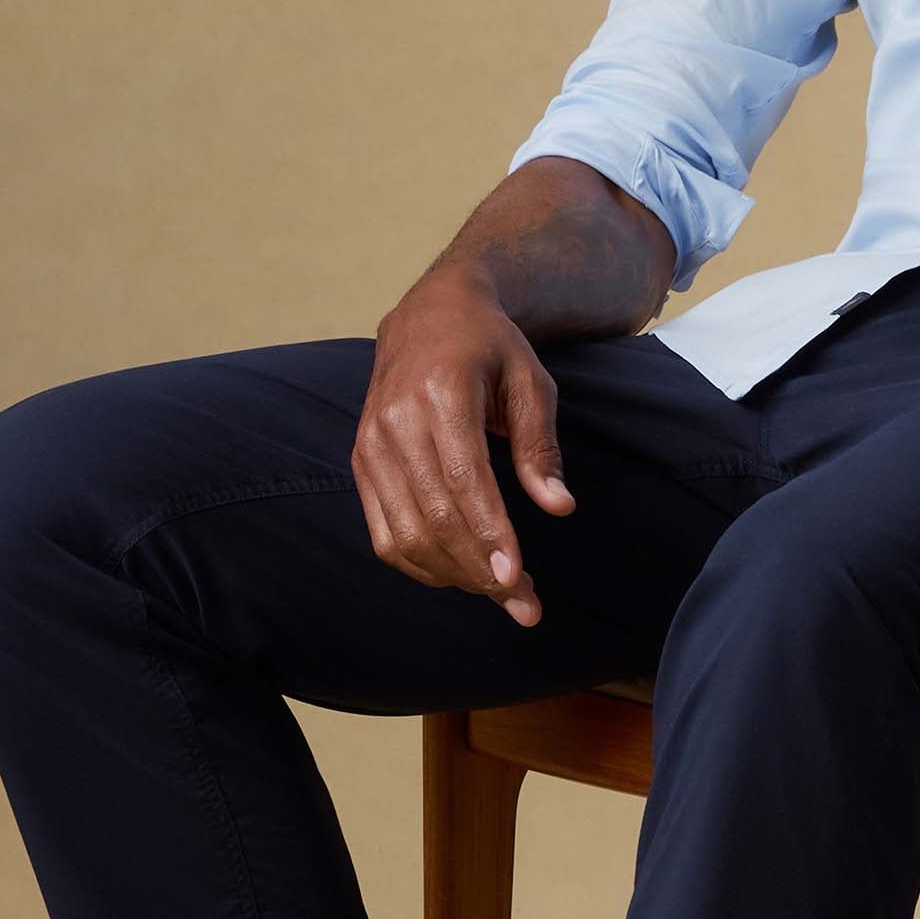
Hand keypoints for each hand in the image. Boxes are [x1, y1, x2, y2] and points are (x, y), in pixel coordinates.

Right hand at [352, 268, 575, 625]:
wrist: (430, 313)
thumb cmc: (490, 347)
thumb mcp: (531, 380)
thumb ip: (541, 446)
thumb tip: (559, 507)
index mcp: (440, 393)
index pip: (463, 480)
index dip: (489, 536)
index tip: (517, 580)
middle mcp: (395, 421)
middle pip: (435, 517)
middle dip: (481, 571)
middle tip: (525, 605)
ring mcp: (370, 444)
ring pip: (405, 534)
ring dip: (454, 575)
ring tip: (502, 592)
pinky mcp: (360, 462)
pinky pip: (384, 532)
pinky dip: (421, 564)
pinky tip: (461, 573)